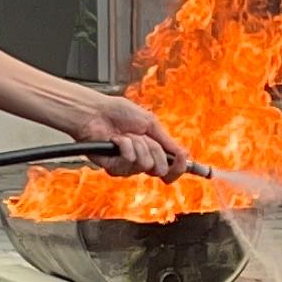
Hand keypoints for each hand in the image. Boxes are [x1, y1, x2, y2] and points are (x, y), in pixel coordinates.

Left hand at [69, 92, 184, 181]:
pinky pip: (129, 162)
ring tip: (125, 135)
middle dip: (155, 149)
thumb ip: (168, 142)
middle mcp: (141, 161)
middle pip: (161, 169)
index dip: (178, 167)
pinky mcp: (113, 168)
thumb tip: (185, 156)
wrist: (96, 112)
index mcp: (152, 151)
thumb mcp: (151, 123)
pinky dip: (124, 146)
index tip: (181, 159)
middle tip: (142, 136)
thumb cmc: (118, 113)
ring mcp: (127, 166)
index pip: (171, 169)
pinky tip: (116, 140)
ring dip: (137, 145)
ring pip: (145, 165)